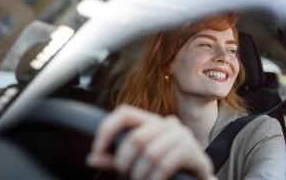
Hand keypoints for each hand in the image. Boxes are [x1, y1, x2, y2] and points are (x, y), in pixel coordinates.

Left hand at [86, 104, 213, 179]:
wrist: (193, 179)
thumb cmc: (163, 170)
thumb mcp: (135, 163)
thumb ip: (115, 160)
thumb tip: (92, 158)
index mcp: (150, 122)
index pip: (125, 113)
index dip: (107, 129)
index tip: (96, 150)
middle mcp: (167, 123)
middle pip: (136, 138)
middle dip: (124, 163)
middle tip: (125, 176)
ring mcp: (182, 135)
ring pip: (150, 153)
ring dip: (140, 175)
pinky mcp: (192, 150)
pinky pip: (165, 165)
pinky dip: (154, 179)